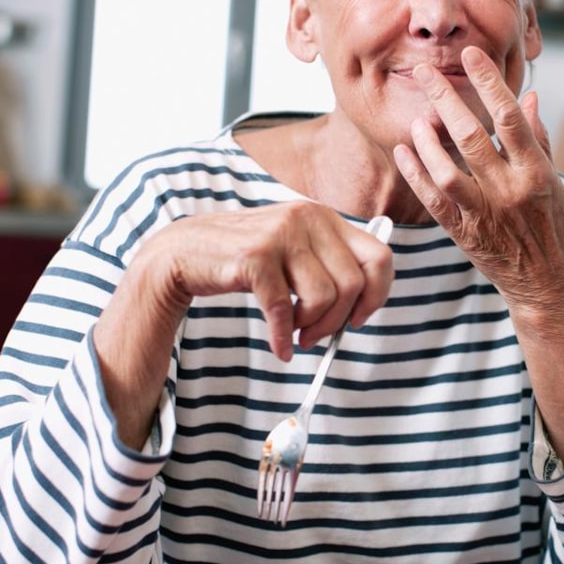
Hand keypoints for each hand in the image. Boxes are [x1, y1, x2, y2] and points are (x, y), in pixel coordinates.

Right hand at [94, 202, 392, 446]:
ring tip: (294, 334)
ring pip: (324, 298)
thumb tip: (363, 308)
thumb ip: (328, 266)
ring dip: (311, 328)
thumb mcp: (294, 251)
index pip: (379, 256)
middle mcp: (308, 218)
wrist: (183, 252)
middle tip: (317, 337)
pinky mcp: (255, 257)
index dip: (377, 294)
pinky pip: (285, 309)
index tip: (359, 318)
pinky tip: (279, 347)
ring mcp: (281, 235)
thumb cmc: (245, 260)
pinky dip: (282, 337)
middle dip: (339, 321)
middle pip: (353, 284)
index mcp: (325, 217)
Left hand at [393, 47, 563, 325]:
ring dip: (427, 140)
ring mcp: (486, 216)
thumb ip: (538, 141)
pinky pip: (434, 201)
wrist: (553, 291)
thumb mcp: (559, 184)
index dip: (490, 83)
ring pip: (447, 170)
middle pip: (471, 137)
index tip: (472, 54)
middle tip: (425, 71)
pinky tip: (405, 151)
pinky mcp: (465, 236)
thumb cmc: (561, 234)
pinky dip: (416, 174)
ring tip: (417, 117)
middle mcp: (511, 193)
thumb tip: (527, 98)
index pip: (511, 118)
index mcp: (538, 175)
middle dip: (446, 99)